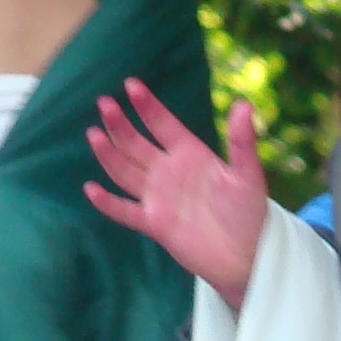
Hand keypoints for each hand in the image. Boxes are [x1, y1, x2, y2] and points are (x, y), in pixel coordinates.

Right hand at [84, 79, 266, 311]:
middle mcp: (169, 171)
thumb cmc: (249, 213)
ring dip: (109, 154)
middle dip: (120, 124)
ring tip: (93, 133)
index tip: (131, 85)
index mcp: (190, 153)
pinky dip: (108, 203)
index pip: (163, 124)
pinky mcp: (154, 223)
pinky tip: (91, 189)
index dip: (147, 106)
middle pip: (136, 143)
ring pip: (125, 171)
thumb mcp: (248, 175)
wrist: (246, 256)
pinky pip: (125, 211)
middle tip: (104, 103)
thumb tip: (244, 104)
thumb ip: (242, 142)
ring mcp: (158, 197)